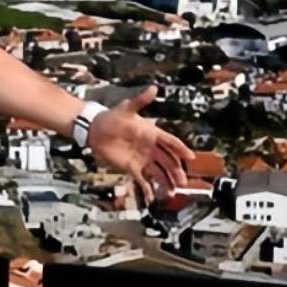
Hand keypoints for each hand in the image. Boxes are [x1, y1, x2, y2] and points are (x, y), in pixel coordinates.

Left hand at [85, 84, 195, 206]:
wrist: (95, 130)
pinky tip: (152, 198)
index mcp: (152, 134)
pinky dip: (148, 189)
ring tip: (172, 192)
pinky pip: (143, 180)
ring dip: (166, 182)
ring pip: (158, 172)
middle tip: (183, 181)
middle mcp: (150, 148)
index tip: (191, 156)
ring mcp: (142, 159)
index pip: (170, 142)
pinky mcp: (132, 168)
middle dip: (176, 171)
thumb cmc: (112, 117)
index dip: (181, 149)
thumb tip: (153, 87)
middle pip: (167, 161)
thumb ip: (140, 101)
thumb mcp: (126, 108)